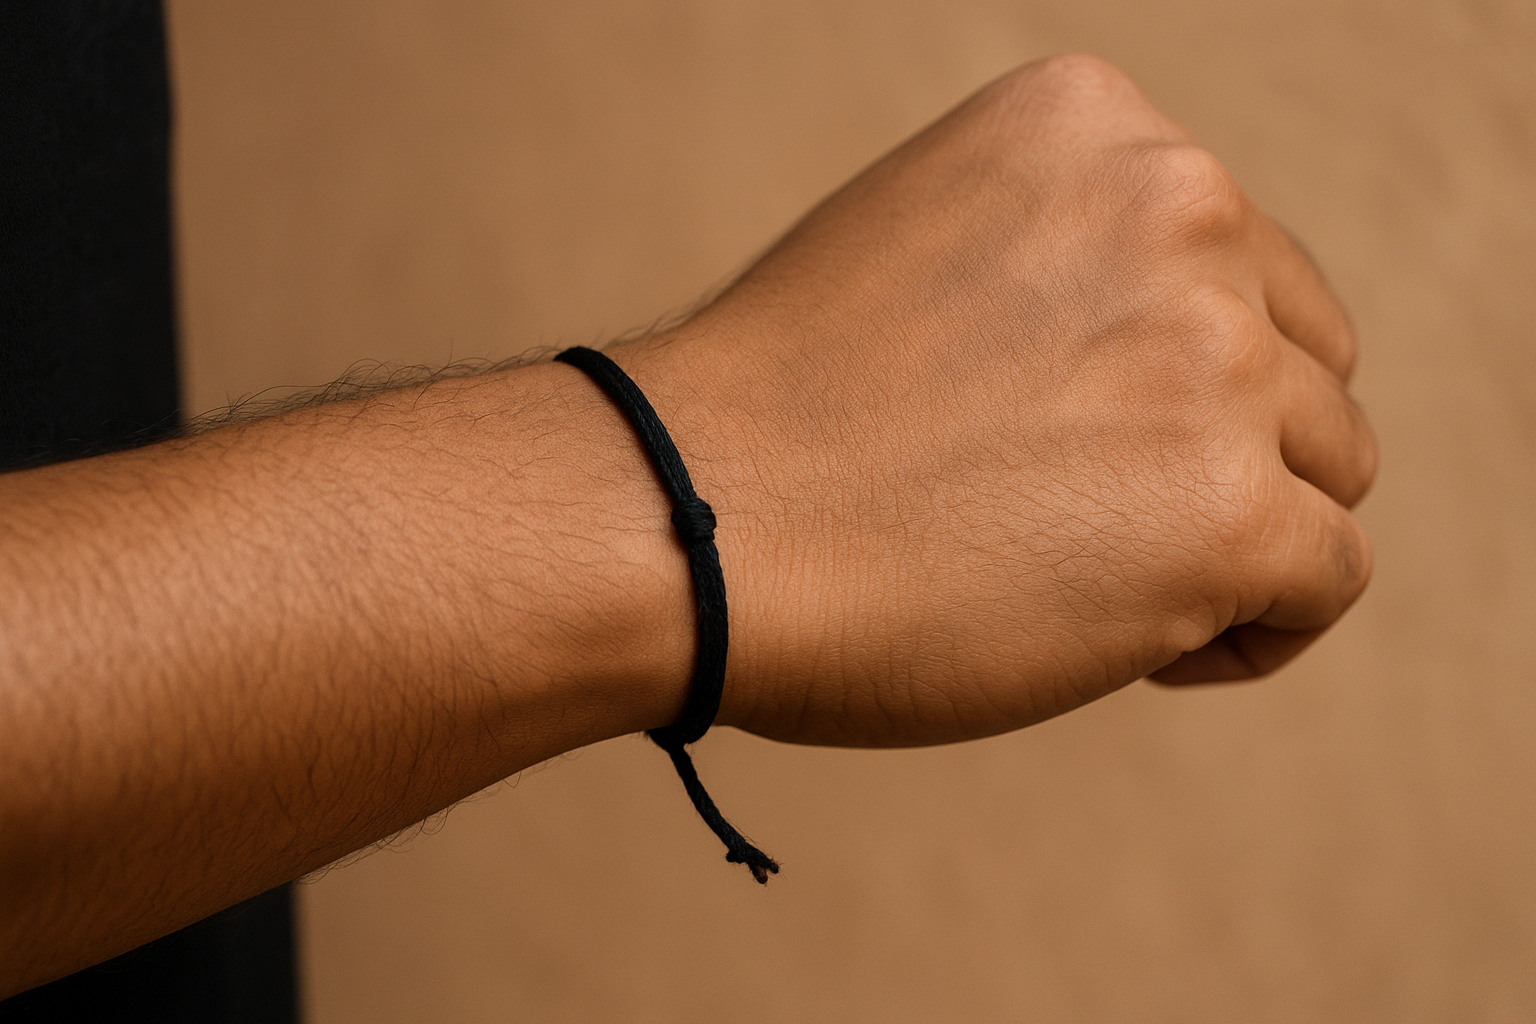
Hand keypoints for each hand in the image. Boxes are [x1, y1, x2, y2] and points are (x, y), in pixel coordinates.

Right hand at [616, 54, 1375, 746]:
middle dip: (1213, 447)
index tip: (1082, 439)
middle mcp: (1176, 208)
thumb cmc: (776, 417)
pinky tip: (1151, 651)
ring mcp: (1209, 357)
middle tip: (1083, 517)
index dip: (1172, 369)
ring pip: (1329, 465)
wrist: (690, 520)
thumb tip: (1152, 357)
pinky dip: (1257, 628)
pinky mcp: (1225, 510)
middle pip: (1298, 359)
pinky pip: (1328, 578)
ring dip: (1234, 531)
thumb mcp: (927, 247)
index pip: (1237, 259)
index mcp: (1092, 124)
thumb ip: (1057, 263)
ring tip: (1099, 581)